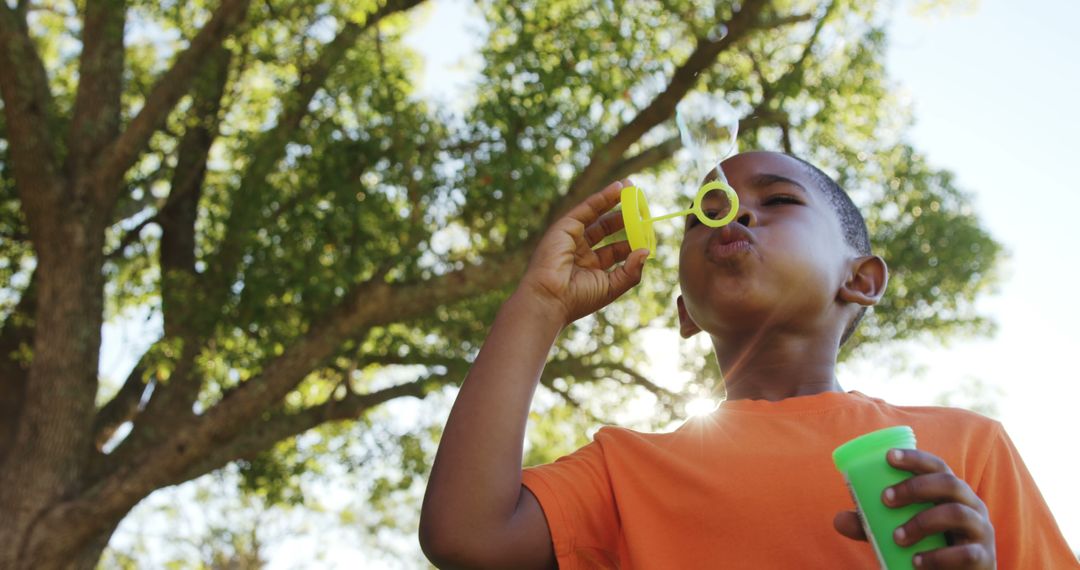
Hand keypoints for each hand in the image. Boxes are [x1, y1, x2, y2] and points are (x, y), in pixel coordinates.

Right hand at [518, 179, 649, 326]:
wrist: (550, 298)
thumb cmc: (578, 298)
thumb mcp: (612, 287)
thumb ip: (631, 271)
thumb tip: (646, 251)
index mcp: (592, 267)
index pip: (616, 249)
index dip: (633, 239)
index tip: (650, 230)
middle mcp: (582, 251)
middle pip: (608, 229)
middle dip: (626, 216)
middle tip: (642, 205)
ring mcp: (573, 237)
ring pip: (598, 215)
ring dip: (615, 200)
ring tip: (632, 188)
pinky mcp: (565, 227)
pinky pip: (588, 208)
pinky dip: (603, 197)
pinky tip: (618, 188)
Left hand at [834, 448, 995, 568]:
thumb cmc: (929, 546)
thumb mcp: (899, 531)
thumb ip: (872, 525)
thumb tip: (838, 520)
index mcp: (951, 492)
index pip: (937, 465)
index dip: (915, 458)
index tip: (888, 457)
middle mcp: (971, 505)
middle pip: (949, 483)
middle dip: (915, 487)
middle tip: (885, 499)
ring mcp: (981, 531)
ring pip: (957, 513)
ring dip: (923, 522)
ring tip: (897, 537)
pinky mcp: (984, 558)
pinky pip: (966, 553)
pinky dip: (938, 557)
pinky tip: (916, 562)